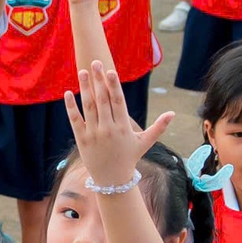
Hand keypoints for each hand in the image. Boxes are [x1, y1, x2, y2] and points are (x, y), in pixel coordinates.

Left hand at [66, 60, 174, 189]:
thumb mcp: (145, 143)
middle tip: (95, 63)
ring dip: (84, 88)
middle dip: (99, 80)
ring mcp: (93, 134)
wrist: (112, 179)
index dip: (113, 86)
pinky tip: (68, 93)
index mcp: (123, 127)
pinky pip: (75, 120)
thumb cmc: (130, 158)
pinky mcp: (81, 139)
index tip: (110, 71)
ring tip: (82, 72)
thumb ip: (158, 127)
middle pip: (102, 100)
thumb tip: (173, 114)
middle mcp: (108, 129)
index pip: (118, 102)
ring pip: (88, 107)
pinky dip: (71, 107)